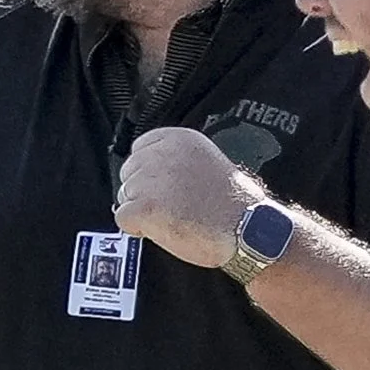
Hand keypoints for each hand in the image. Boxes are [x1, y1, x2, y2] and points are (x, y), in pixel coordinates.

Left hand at [114, 128, 254, 269]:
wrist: (247, 228)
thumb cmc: (232, 204)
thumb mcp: (206, 161)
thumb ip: (176, 161)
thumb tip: (148, 175)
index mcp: (177, 138)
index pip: (139, 149)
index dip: (148, 175)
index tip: (167, 190)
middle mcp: (161, 153)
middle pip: (128, 174)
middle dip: (142, 194)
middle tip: (173, 209)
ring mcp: (150, 180)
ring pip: (124, 197)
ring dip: (142, 213)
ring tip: (174, 219)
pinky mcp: (144, 207)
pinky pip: (123, 218)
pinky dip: (138, 229)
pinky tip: (164, 230)